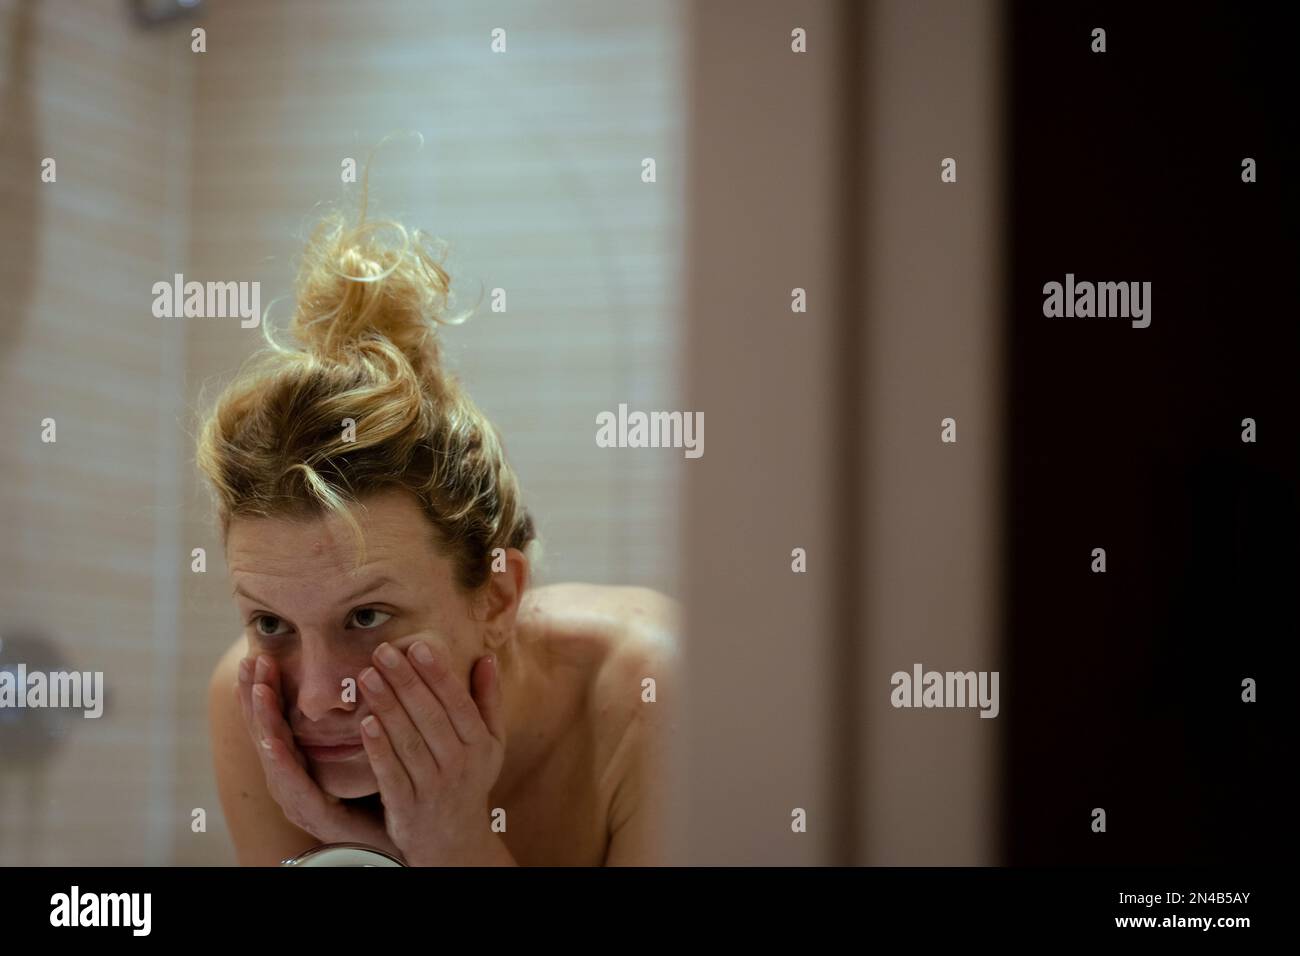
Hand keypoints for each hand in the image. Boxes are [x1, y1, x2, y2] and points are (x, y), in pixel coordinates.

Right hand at [236, 653, 404, 861]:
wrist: (401, 836)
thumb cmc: (383, 788)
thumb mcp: (367, 742)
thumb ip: (358, 711)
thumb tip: (365, 665)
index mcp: (302, 762)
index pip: (277, 719)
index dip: (265, 689)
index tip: (258, 654)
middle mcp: (294, 781)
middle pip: (267, 732)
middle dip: (257, 697)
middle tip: (252, 661)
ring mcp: (301, 800)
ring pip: (275, 754)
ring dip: (264, 721)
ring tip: (258, 690)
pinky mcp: (318, 816)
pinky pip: (296, 785)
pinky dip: (282, 761)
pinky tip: (273, 740)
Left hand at [357, 638, 510, 865]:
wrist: (454, 840)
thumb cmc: (470, 777)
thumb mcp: (491, 741)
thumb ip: (488, 699)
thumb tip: (486, 657)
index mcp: (479, 744)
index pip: (458, 703)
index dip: (438, 674)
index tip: (419, 646)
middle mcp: (459, 765)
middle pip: (430, 718)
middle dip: (405, 682)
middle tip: (382, 652)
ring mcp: (432, 787)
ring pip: (408, 742)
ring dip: (387, 707)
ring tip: (367, 676)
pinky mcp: (406, 807)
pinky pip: (391, 775)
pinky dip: (379, 750)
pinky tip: (365, 724)